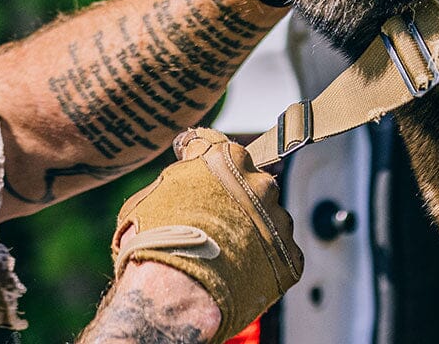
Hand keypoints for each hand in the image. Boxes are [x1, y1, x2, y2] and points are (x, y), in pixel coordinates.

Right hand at [112, 128, 301, 340]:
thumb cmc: (152, 242)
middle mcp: (259, 182)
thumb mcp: (149, 195)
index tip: (197, 166)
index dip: (203, 159)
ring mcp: (278, 219)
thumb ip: (177, 178)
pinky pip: (280, 255)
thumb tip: (183, 175)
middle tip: (211, 223)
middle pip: (250, 183)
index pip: (217, 146)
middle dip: (234, 199)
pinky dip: (264, 264)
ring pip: (269, 220)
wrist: (173, 293)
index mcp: (224, 158)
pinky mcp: (290, 256)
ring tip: (224, 256)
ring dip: (252, 232)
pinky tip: (239, 275)